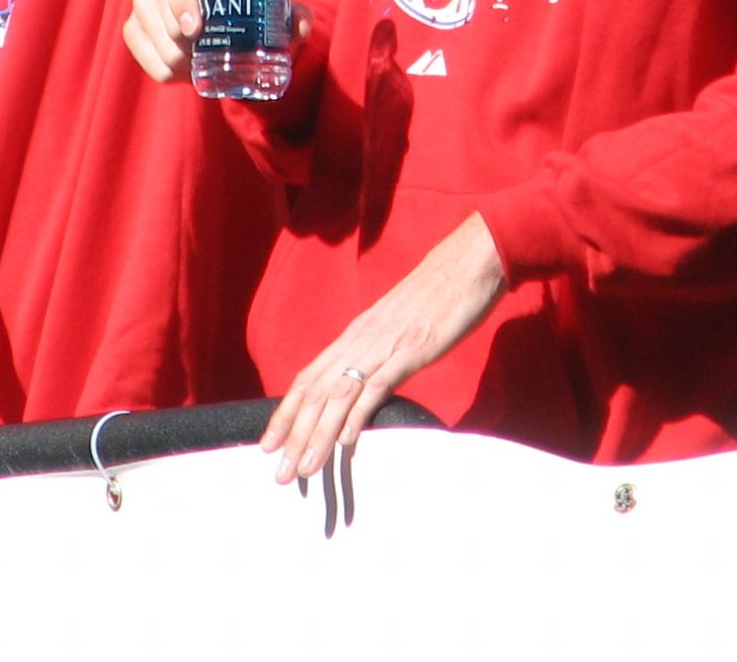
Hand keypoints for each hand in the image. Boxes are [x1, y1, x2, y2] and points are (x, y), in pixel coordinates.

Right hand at [123, 0, 310, 83]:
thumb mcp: (274, 10)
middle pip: (155, 4)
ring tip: (196, 64)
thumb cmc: (249, 6)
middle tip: (201, 55)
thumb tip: (302, 28)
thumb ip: (294, 16)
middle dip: (177, 39)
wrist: (225, 18)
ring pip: (146, 30)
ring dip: (170, 55)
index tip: (195, 29)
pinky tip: (181, 72)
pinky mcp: (135, 25)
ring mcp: (145, 0)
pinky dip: (159, 66)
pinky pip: (138, 49)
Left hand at [259, 214, 506, 483]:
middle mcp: (360, 340)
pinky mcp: (411, 349)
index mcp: (355, 335)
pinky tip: (347, 440)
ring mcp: (384, 344)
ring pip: (339, 395)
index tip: (268, 444)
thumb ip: (378, 351)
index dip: (286, 413)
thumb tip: (364, 381)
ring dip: (318, 435)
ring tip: (304, 468)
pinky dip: (359, 413)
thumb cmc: (437, 295)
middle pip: (316, 392)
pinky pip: (378, 385)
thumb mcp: (397, 326)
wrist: (468, 263)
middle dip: (294, 435)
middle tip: (279, 473)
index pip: (308, 378)